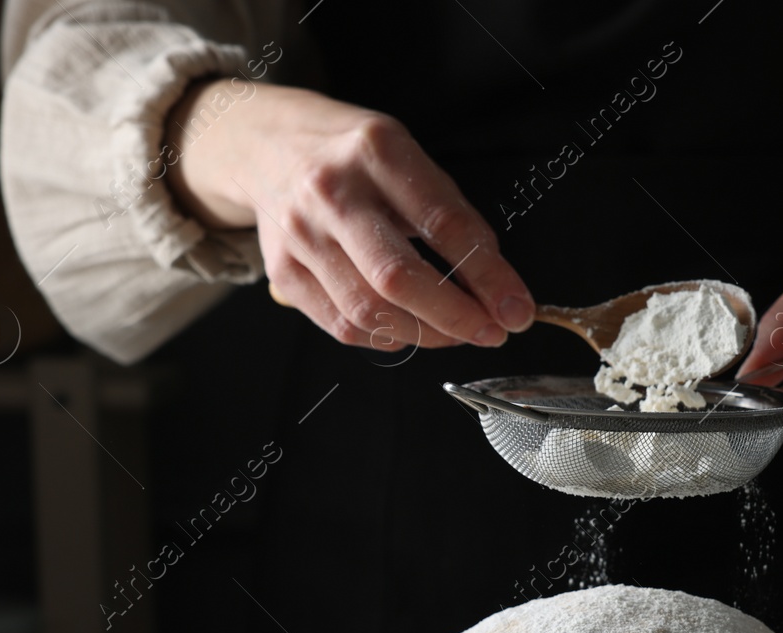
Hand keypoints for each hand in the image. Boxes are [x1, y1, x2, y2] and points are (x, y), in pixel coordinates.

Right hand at [164, 81, 532, 350]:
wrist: (265, 144)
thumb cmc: (352, 155)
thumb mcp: (408, 156)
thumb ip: (451, 214)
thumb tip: (497, 285)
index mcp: (377, 152)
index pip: (444, 224)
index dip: (488, 275)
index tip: (517, 309)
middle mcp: (332, 193)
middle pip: (398, 278)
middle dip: (457, 317)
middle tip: (492, 332)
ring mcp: (300, 236)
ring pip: (369, 312)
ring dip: (426, 334)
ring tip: (456, 331)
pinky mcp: (283, 272)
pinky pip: (342, 325)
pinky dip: (386, 337)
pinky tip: (410, 328)